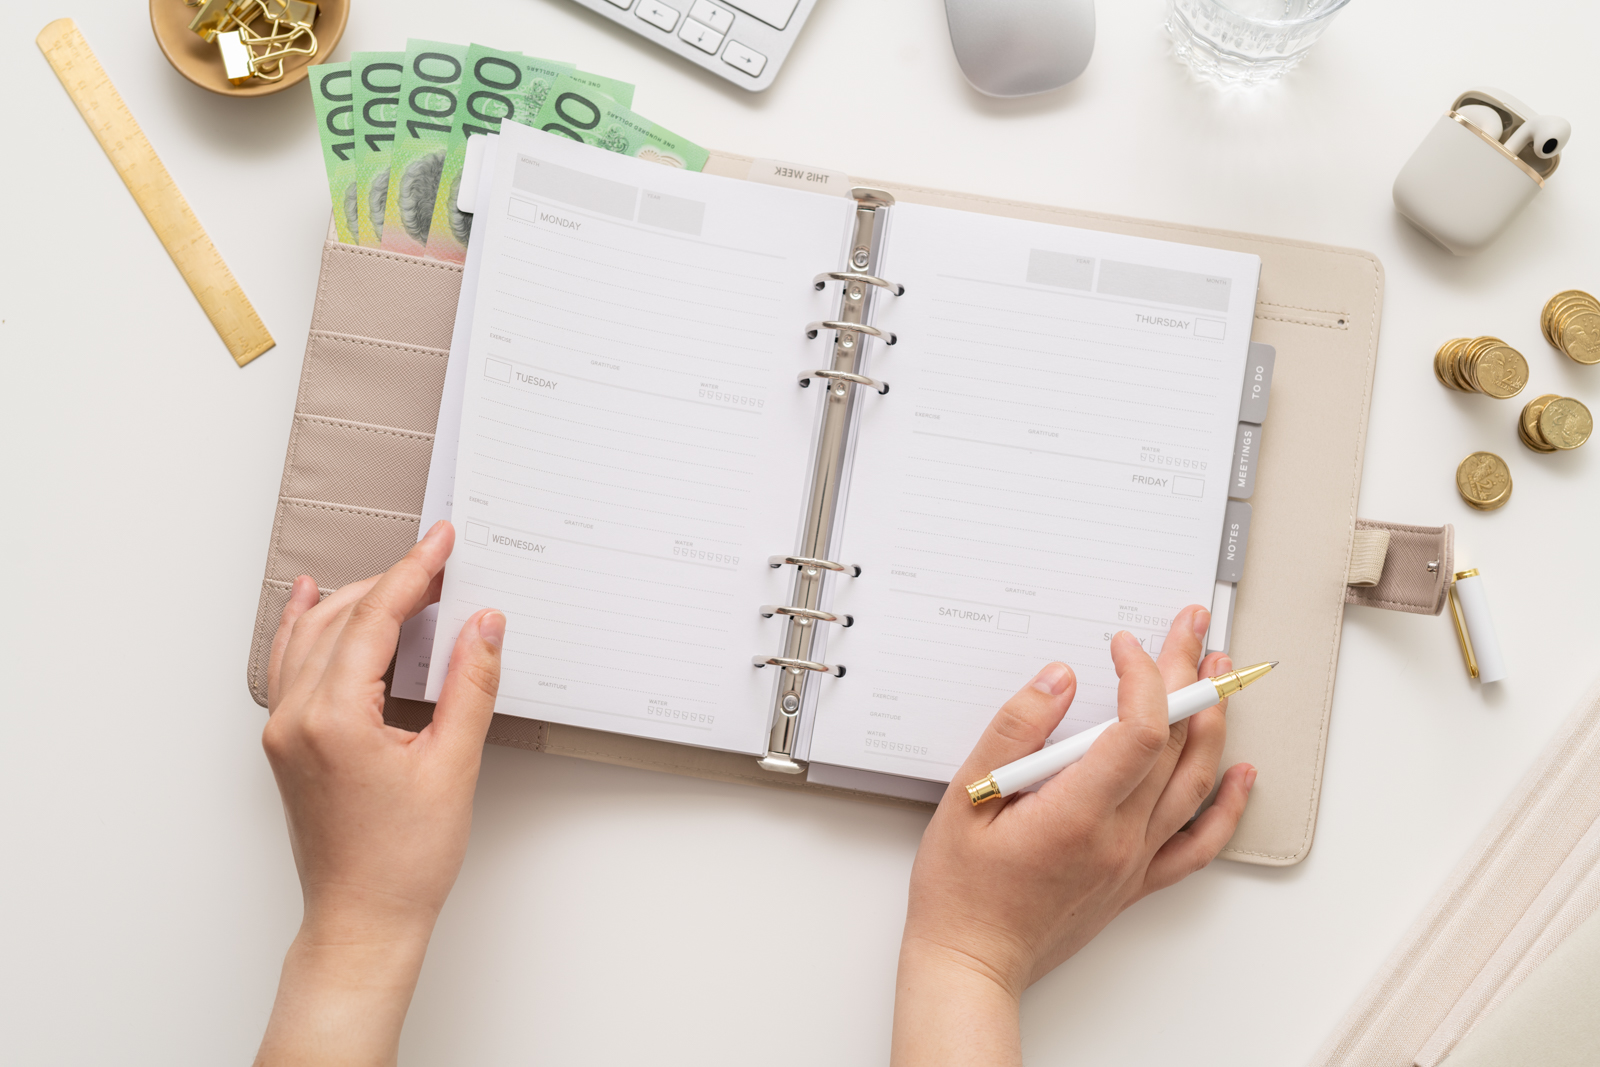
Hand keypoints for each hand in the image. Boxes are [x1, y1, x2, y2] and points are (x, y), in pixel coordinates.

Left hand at [255, 521, 503, 1066]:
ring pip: (312, 636)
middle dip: (391, 581)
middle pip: (342, 618)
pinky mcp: (285, 742)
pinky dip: (306, 627)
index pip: (375, 618)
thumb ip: (469, 685)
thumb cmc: (403, 861)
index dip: (414, 572)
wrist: (363, 919)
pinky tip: (311, 602)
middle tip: (438, 559)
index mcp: (334, 717)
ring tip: (398, 575)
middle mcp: (295, 716)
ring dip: (355, 600)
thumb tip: (483, 624)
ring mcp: (282, 730)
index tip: (442, 541)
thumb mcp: (453, 766)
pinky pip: (290, 665)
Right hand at [891, 606, 1255, 1065]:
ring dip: (1213, 722)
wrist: (973, 962)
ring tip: (1217, 675)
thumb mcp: (966, 798)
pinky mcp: (1137, 880)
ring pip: (1195, 782)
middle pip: (1174, 743)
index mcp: (1078, 814)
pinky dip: (1227, 805)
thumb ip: (1014, 732)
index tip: (1121, 645)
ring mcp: (1134, 860)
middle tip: (1191, 628)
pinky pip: (1199, 842)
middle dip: (1186, 674)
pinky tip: (1241, 774)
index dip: (1141, 676)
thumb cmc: (961, 889)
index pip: (1139, 730)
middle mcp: (1119, 838)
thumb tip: (1058, 679)